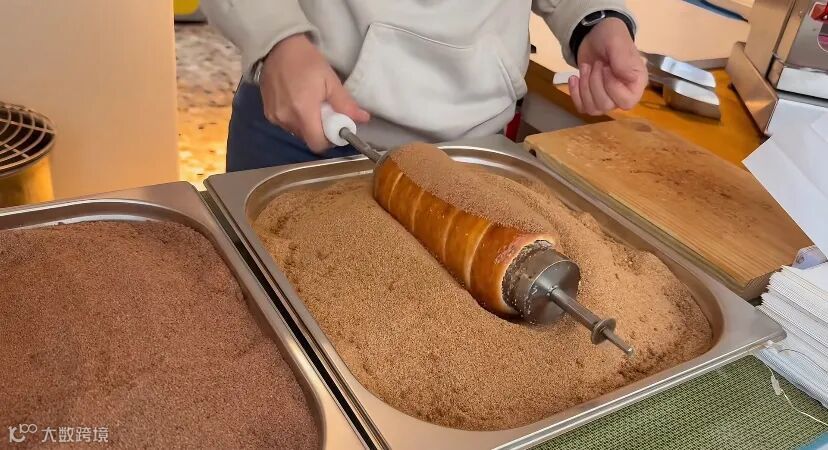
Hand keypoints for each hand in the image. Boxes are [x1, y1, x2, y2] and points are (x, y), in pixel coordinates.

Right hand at [259, 34, 369, 152]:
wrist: (277, 47)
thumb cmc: (306, 61)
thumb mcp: (330, 80)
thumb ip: (345, 104)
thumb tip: (363, 119)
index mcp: (303, 112)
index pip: (318, 144)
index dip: (330, 140)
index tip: (336, 127)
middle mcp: (286, 119)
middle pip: (308, 139)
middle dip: (320, 130)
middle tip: (325, 112)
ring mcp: (274, 117)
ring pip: (298, 132)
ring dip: (307, 124)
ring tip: (310, 104)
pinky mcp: (268, 113)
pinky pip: (286, 125)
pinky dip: (295, 119)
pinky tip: (297, 102)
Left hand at [568, 17, 646, 115]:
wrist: (593, 35)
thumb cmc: (610, 37)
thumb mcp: (617, 42)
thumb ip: (623, 59)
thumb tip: (628, 78)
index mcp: (636, 83)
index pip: (626, 102)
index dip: (612, 86)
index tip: (606, 67)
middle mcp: (624, 94)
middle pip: (606, 105)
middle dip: (594, 82)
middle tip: (596, 64)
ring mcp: (607, 98)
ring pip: (593, 108)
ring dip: (584, 87)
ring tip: (586, 68)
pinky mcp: (591, 98)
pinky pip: (582, 107)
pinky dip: (575, 93)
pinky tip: (574, 78)